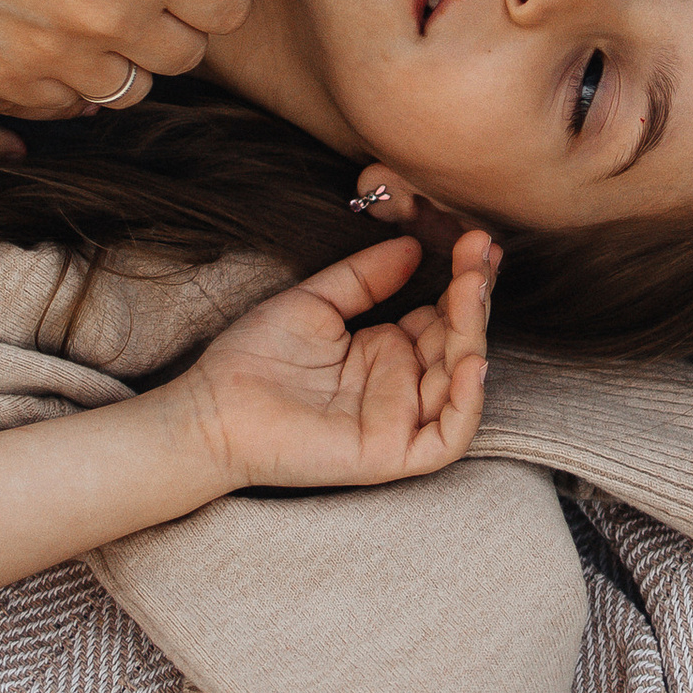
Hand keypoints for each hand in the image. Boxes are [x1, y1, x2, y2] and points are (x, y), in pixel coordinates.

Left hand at [172, 231, 496, 492]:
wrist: (212, 409)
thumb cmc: (253, 359)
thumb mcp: (315, 301)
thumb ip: (364, 278)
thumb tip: (410, 245)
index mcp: (386, 350)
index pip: (444, 314)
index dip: (464, 279)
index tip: (475, 239)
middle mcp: (400, 384)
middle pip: (459, 341)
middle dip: (475, 296)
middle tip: (481, 253)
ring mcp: (399, 420)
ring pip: (460, 382)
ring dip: (474, 334)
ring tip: (471, 288)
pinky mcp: (391, 453)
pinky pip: (446, 437)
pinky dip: (466, 403)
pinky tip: (469, 360)